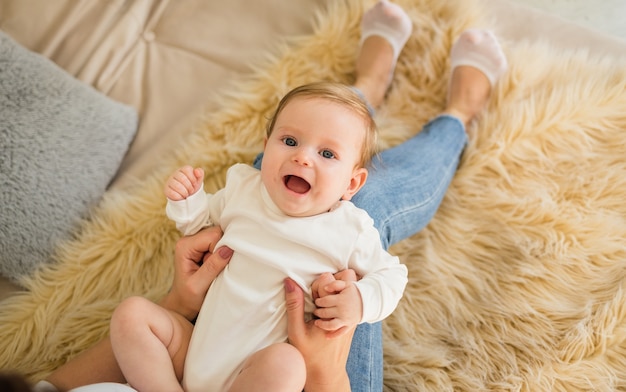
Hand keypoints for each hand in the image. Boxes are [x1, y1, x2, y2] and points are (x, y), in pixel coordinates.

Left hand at [159, 226, 232, 319]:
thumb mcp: (199, 285)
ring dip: (223, 251)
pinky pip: (220, 241)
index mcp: (185, 246)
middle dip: (222, 249)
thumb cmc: (188, 297)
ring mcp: (196, 241)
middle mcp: (189, 239)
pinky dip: (223, 252)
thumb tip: (228, 249)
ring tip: (215, 267)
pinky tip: (217, 263)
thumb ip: (212, 267)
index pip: (213, 236)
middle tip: (216, 268)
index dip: (220, 250)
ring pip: (220, 236)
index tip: (216, 267)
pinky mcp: (204, 245)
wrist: (183, 303)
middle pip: (217, 232)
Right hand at [164, 165, 203, 200]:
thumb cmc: (192, 186)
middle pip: (182, 178)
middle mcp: (175, 174)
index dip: (193, 178)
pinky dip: (180, 197)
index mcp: (183, 170)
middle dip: (189, 186)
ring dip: (185, 192)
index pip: (187, 169)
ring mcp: (169, 181)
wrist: (186, 197)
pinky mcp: (166, 190)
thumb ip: (200, 174)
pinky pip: (172, 193)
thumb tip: (196, 171)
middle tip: (191, 190)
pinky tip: (181, 197)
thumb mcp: (198, 180)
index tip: (194, 184)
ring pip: (177, 186)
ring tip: (187, 194)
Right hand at [284, 271, 356, 391]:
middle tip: (318, 301)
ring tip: (324, 307)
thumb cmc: (309, 353)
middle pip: (341, 279)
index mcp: (332, 311)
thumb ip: (294, 305)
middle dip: (328, 285)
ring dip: (335, 292)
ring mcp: (351, 315)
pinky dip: (339, 301)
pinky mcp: (352, 320)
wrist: (326, 373)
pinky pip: (349, 300)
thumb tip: (289, 282)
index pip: (327, 280)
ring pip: (348, 288)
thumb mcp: (297, 330)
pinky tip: (329, 313)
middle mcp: (345, 311)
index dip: (317, 286)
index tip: (312, 300)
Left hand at [311, 271, 361, 337]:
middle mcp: (343, 311)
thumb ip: (335, 284)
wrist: (368, 301)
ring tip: (316, 322)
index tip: (316, 301)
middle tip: (315, 310)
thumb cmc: (355, 291)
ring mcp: (346, 319)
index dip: (318, 301)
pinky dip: (333, 335)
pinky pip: (340, 332)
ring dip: (322, 324)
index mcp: (341, 300)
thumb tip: (325, 288)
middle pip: (325, 313)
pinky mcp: (349, 325)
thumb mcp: (346, 284)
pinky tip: (326, 336)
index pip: (324, 301)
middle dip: (318, 312)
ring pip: (330, 325)